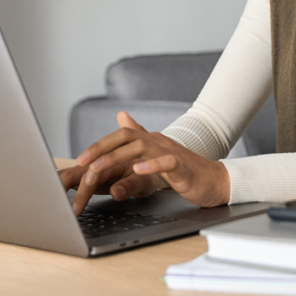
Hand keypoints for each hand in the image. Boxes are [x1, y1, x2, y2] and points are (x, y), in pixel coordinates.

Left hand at [59, 111, 229, 215]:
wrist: (214, 180)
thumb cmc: (184, 169)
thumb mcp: (156, 152)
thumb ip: (139, 134)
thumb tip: (121, 115)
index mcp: (150, 140)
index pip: (121, 136)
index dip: (99, 145)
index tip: (81, 158)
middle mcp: (158, 142)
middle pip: (127, 138)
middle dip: (101, 150)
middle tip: (82, 163)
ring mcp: (171, 153)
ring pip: (141, 148)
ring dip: (117, 157)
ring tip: (98, 168)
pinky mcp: (184, 168)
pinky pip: (168, 163)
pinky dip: (152, 166)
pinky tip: (138, 171)